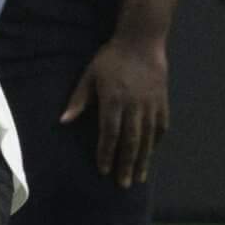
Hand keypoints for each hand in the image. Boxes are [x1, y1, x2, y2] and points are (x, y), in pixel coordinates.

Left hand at [62, 34, 168, 186]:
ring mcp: (150, 105)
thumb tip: (62, 121)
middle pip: (130, 141)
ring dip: (143, 159)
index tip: (103, 170)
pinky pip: (160, 127)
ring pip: (147, 138)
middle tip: (124, 184)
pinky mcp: (162, 102)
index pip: (109, 133)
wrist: (141, 41)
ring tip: (139, 177)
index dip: (106, 153)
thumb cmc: (111, 58)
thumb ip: (79, 99)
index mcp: (114, 100)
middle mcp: (134, 106)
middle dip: (126, 164)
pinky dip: (156, 142)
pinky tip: (152, 154)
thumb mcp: (90, 75)